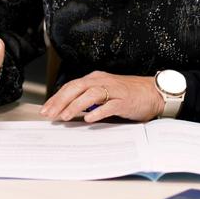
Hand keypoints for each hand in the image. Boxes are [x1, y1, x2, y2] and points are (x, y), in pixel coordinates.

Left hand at [40, 71, 162, 123]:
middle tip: (50, 114)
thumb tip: (67, 109)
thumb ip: (88, 99)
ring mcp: (114, 90)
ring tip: (65, 116)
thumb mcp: (104, 93)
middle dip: (61, 101)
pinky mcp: (125, 100)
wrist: (153, 92)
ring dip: (76, 105)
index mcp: (95, 79)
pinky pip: (109, 105)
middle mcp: (102, 81)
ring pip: (91, 95)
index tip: (46, 109)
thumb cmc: (128, 94)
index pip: (71, 86)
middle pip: (77, 88)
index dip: (57, 97)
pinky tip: (89, 119)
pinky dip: (98, 111)